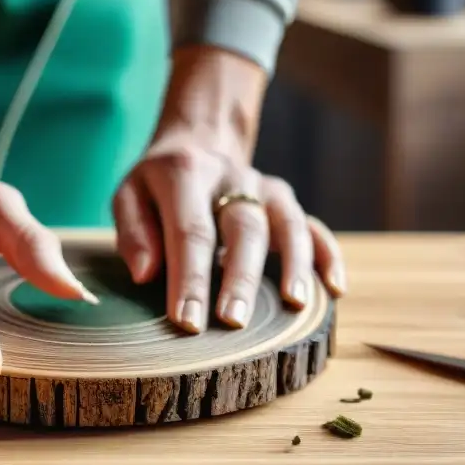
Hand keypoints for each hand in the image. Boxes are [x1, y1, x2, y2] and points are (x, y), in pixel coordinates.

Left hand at [112, 46, 346, 332]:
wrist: (197, 142)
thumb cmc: (157, 185)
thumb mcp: (129, 195)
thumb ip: (133, 232)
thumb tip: (146, 275)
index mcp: (186, 174)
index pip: (190, 232)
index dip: (190, 279)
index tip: (187, 322)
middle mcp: (232, 178)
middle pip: (244, 228)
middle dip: (240, 278)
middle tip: (233, 321)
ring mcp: (265, 188)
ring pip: (289, 223)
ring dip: (293, 265)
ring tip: (293, 305)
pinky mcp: (286, 202)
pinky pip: (315, 227)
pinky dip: (328, 256)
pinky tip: (335, 289)